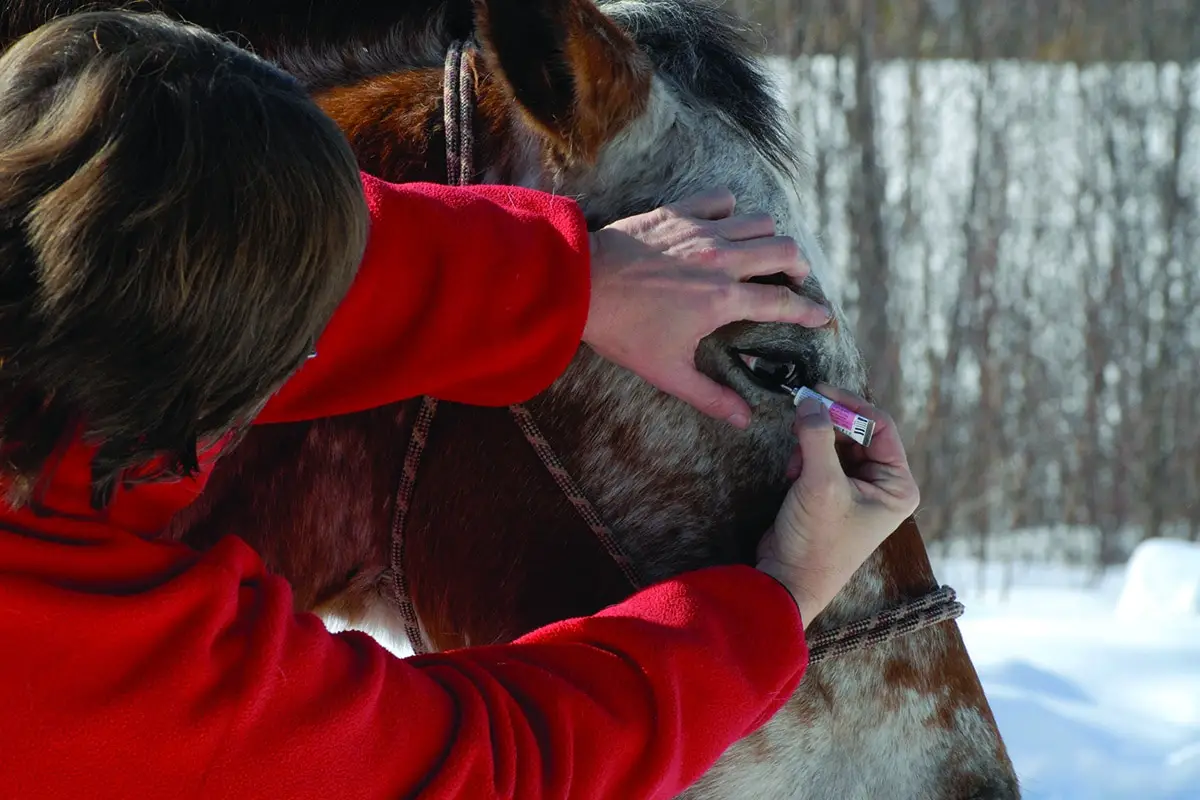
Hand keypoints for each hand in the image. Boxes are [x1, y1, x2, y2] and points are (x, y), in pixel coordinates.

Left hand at [582, 188, 831, 428]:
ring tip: (762, 255)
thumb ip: (710, 396)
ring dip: (768, 238)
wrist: (581, 286)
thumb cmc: (623, 331)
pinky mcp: (679, 212)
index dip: (809, 310)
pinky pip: (721, 198)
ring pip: (760, 221)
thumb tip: (743, 420)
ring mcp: (701, 231)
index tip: (822, 315)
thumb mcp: (667, 372)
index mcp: (723, 300)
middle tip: (793, 281)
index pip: (783, 302)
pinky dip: (731, 210)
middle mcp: (721, 260)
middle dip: (798, 268)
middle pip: (785, 251)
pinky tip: (724, 225)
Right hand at [756, 384, 919, 623]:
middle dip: (826, 428)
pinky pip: (820, 458)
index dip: (850, 406)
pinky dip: (803, 459)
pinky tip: (791, 476)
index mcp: (897, 486)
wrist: (787, 580)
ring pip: (834, 443)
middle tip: (800, 415)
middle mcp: (882, 486)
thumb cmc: (817, 542)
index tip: (818, 392)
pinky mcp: (831, 494)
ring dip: (811, 445)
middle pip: (857, 432)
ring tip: (794, 465)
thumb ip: (817, 437)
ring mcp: (856, 490)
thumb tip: (810, 400)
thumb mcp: (820, 485)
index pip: (881, 427)